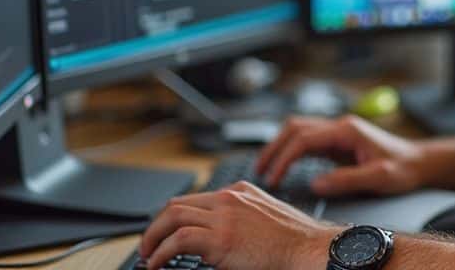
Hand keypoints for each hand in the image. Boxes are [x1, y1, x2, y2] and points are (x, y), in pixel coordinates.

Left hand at [138, 181, 338, 269]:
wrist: (308, 248)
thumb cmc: (293, 240)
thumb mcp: (265, 216)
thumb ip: (242, 217)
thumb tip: (220, 234)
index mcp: (239, 191)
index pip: (194, 198)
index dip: (172, 216)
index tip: (164, 232)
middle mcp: (228, 198)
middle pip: (176, 204)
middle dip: (156, 225)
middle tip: (148, 243)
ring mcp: (223, 216)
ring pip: (171, 217)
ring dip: (152, 237)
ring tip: (147, 255)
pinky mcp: (220, 237)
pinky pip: (177, 240)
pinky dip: (160, 252)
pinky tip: (156, 264)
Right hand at [255, 114, 428, 196]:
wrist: (419, 162)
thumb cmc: (403, 167)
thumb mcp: (379, 177)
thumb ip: (347, 180)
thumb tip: (317, 183)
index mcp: (347, 130)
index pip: (304, 138)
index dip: (285, 157)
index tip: (274, 177)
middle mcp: (340, 126)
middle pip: (295, 127)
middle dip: (274, 147)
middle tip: (260, 170)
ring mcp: (338, 132)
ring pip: (299, 130)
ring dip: (280, 145)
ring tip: (267, 167)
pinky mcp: (339, 142)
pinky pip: (308, 140)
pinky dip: (292, 150)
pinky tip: (285, 164)